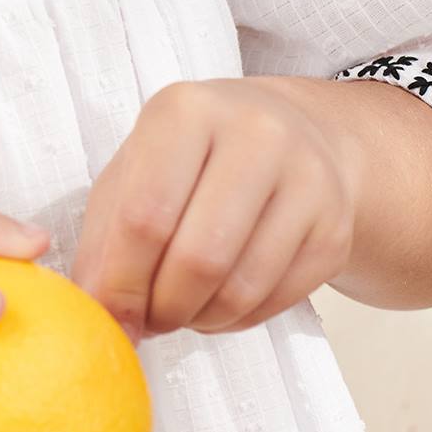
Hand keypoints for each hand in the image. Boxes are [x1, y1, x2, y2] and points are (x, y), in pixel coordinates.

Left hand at [69, 78, 360, 341]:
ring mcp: (306, 179)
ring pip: (241, 287)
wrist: (295, 134)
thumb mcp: (135, 170)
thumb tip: (96, 310)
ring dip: (199, 319)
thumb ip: (105, 236)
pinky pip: (277, 301)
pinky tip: (218, 303)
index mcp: (187, 110)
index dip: (121, 282)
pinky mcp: (334, 227)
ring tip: (180, 310)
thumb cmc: (195, 156)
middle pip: (198, 257)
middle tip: (147, 321)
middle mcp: (254, 134)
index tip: (109, 317)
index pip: (145, 214)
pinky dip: (237, 320)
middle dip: (162, 309)